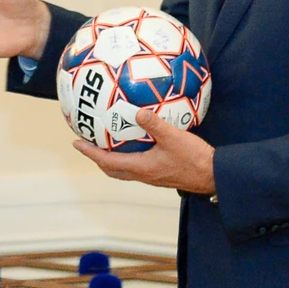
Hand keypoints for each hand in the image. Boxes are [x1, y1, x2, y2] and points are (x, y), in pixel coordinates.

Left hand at [75, 109, 214, 193]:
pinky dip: (128, 157)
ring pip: (124, 170)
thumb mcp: (174, 137)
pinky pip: (137, 166)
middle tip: (87, 145)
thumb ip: (155, 123)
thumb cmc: (194, 158)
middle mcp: (143, 174)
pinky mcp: (161, 173)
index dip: (90, 153)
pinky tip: (136, 143)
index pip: (108, 161)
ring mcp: (152, 176)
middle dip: (97, 158)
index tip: (76, 143)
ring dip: (111, 159)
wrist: (212, 176)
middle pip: (112, 169)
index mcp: (141, 167)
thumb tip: (137, 111)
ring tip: (106, 145)